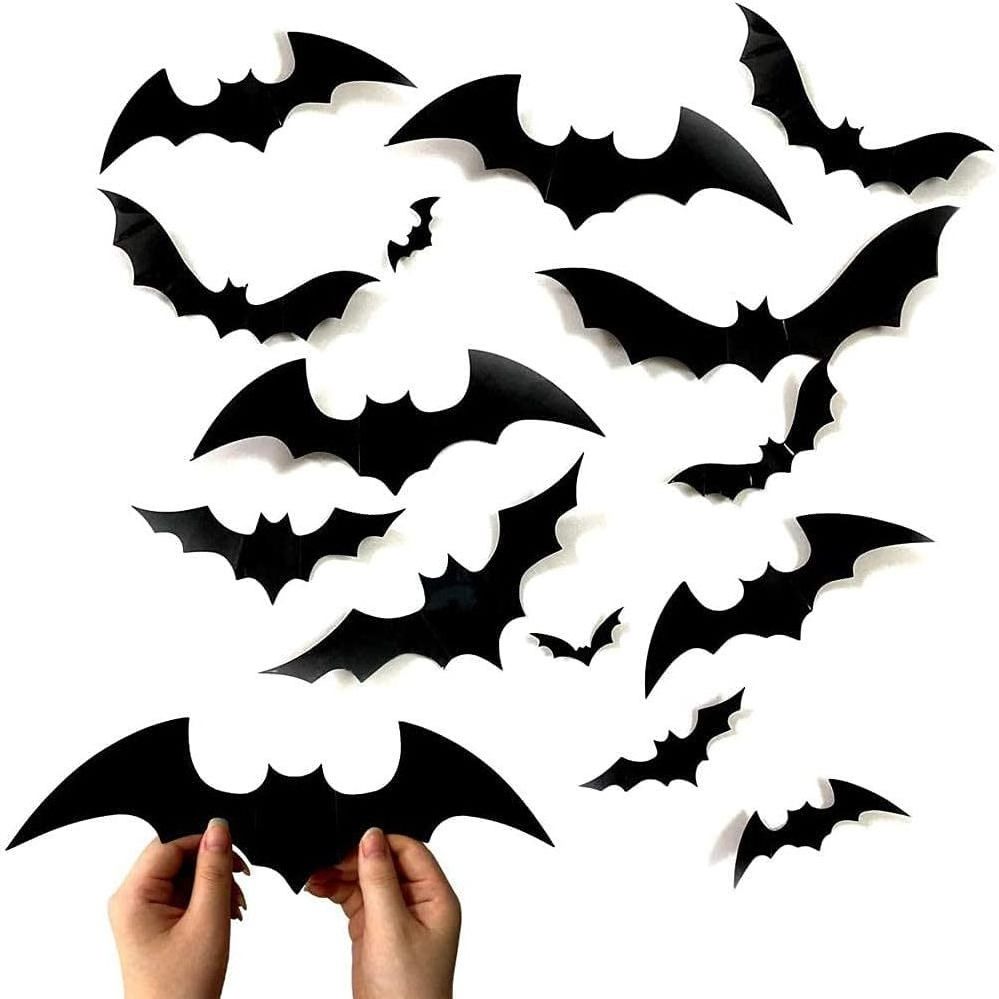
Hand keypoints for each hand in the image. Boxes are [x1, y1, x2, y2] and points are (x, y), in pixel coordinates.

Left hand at [108, 818, 248, 998]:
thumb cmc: (181, 989)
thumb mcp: (208, 921)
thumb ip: (214, 869)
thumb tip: (218, 827)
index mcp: (133, 896)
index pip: (169, 842)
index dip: (204, 842)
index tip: (234, 854)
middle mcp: (131, 900)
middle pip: (178, 856)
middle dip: (214, 866)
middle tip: (240, 883)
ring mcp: (141, 911)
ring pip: (185, 873)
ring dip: (215, 883)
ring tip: (235, 907)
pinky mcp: (154, 921)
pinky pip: (183, 892)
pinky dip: (208, 897)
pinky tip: (226, 913)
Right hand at [306, 829, 460, 998]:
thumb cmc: (409, 992)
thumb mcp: (392, 928)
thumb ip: (379, 880)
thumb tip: (371, 837)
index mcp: (436, 898)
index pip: (410, 851)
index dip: (380, 843)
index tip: (350, 843)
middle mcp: (418, 903)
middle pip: (385, 863)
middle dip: (354, 860)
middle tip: (326, 861)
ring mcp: (395, 917)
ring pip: (367, 880)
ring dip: (340, 875)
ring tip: (315, 875)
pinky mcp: (374, 931)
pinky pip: (356, 900)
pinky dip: (336, 892)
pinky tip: (319, 888)